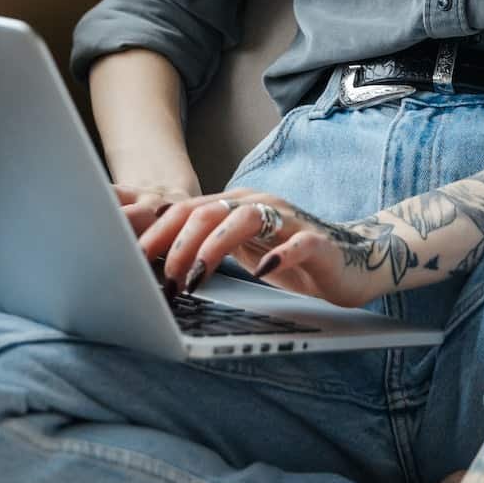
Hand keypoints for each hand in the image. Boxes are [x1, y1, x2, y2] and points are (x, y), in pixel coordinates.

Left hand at [117, 186, 393, 311]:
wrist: (356, 259)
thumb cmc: (291, 258)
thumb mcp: (241, 252)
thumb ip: (206, 248)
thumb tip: (153, 262)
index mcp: (237, 206)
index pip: (187, 209)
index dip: (155, 231)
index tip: (127, 257)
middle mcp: (260, 205)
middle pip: (208, 210)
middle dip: (175, 241)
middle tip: (155, 275)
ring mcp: (290, 221)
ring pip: (244, 219)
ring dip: (212, 247)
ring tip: (193, 277)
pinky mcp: (318, 242)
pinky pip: (297, 243)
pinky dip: (277, 255)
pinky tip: (260, 272)